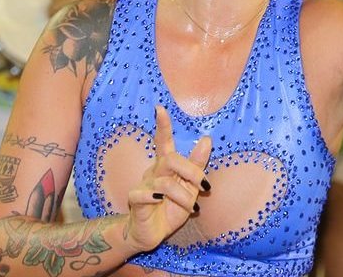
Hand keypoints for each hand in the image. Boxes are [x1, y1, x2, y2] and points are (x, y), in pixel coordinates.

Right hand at [125, 106, 211, 251]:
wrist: (152, 234)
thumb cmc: (171, 209)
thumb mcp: (191, 188)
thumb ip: (197, 165)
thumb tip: (207, 139)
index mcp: (166, 167)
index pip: (163, 142)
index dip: (162, 126)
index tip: (160, 108)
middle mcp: (153, 172)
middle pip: (171, 159)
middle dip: (192, 171)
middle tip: (205, 187)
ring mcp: (143, 186)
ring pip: (164, 182)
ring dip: (183, 196)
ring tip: (192, 208)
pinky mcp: (135, 201)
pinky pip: (143, 194)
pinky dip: (153, 197)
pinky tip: (160, 202)